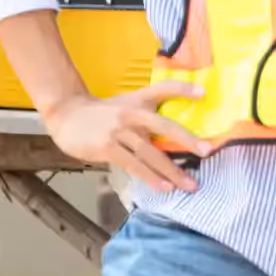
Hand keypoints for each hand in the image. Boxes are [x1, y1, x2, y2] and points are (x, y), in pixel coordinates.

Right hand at [44, 80, 208, 195]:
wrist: (68, 115)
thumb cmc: (104, 112)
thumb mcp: (128, 102)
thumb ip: (150, 110)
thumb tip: (178, 125)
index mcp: (139, 100)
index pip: (165, 88)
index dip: (183, 90)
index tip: (204, 94)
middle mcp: (132, 114)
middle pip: (164, 127)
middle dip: (187, 140)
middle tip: (207, 152)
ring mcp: (119, 132)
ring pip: (150, 153)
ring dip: (171, 170)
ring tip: (188, 184)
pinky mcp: (108, 148)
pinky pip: (133, 165)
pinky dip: (150, 177)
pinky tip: (163, 187)